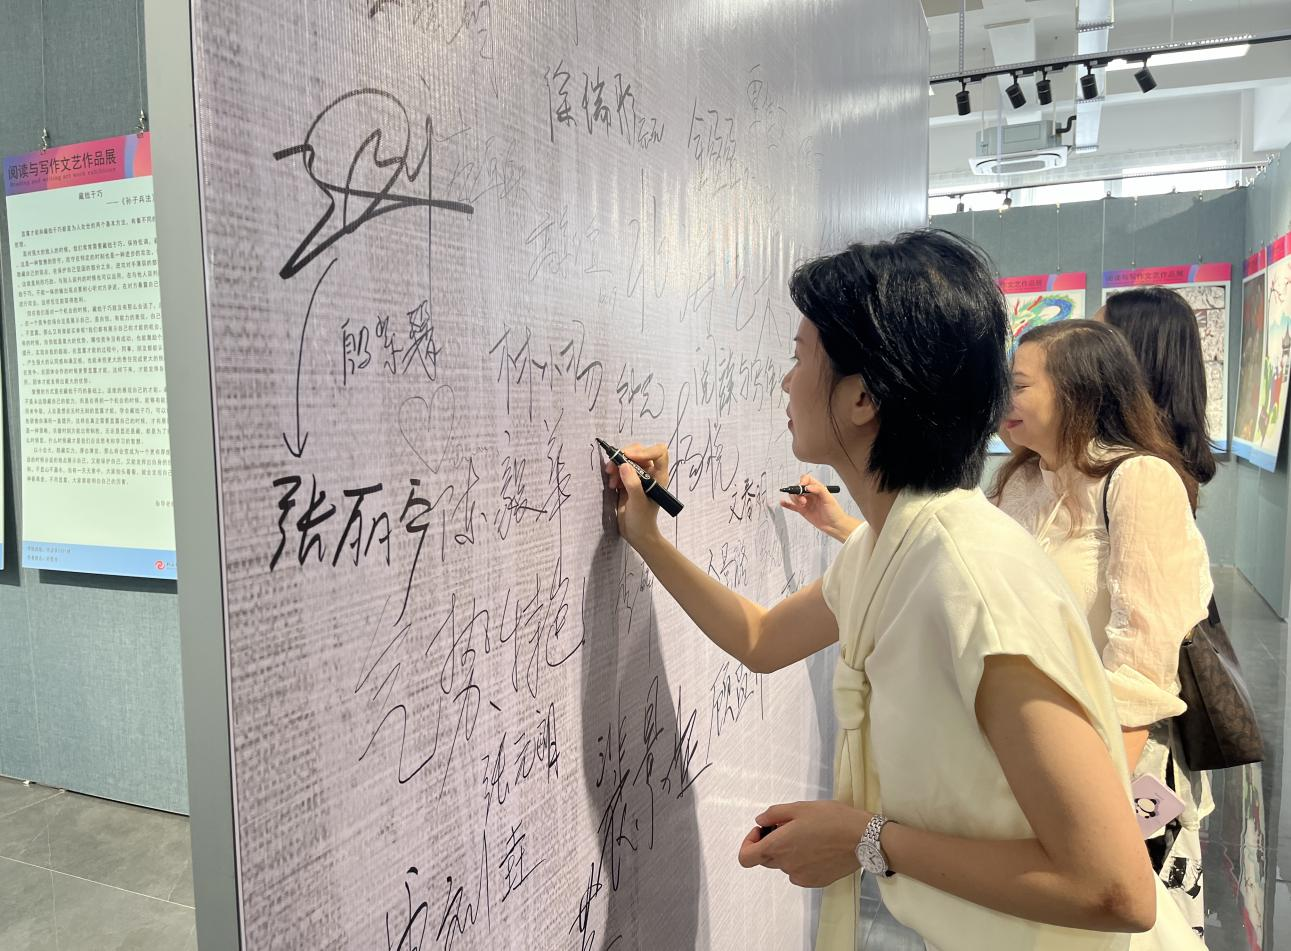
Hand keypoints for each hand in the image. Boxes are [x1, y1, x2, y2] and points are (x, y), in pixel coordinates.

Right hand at [604, 441, 669, 548]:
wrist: (636, 533)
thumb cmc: (642, 520)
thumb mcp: (638, 502)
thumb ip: (633, 483)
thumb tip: (624, 465)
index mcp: (659, 476)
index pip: (659, 452)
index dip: (645, 451)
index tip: (629, 458)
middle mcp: (650, 473)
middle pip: (640, 451)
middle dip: (625, 457)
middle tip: (612, 467)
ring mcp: (639, 476)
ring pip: (628, 458)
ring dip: (617, 465)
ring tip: (612, 481)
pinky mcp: (628, 480)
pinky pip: (620, 468)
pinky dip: (614, 473)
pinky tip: (612, 485)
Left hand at [737, 800, 868, 887]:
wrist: (863, 839)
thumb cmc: (831, 819)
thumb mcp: (799, 808)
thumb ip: (774, 814)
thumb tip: (759, 821)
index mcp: (777, 847)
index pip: (746, 858)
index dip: (749, 843)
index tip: (762, 831)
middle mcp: (785, 866)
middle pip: (765, 859)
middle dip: (771, 843)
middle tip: (788, 827)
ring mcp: (801, 877)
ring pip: (785, 865)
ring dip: (789, 852)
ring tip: (809, 836)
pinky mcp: (816, 882)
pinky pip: (800, 873)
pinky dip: (803, 861)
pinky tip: (818, 848)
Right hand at [779, 475, 861, 542]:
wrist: (835, 526)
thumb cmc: (835, 512)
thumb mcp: (829, 498)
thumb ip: (819, 490)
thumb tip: (808, 486)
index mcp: (817, 488)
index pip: (807, 479)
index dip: (802, 481)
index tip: (802, 487)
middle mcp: (810, 494)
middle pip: (798, 488)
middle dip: (797, 493)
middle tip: (803, 500)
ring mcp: (806, 502)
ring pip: (794, 497)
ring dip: (795, 499)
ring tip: (802, 505)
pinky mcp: (802, 511)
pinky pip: (792, 506)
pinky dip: (787, 504)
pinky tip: (782, 502)